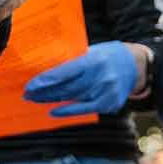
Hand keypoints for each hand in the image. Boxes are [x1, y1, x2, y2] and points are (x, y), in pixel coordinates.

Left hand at [24, 41, 140, 115]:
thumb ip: (74, 61)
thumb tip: (47, 70)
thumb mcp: (92, 51)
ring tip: (36, 100)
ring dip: (52, 100)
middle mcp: (101, 77)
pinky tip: (53, 111)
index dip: (46, 80)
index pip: (65, 72)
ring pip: (73, 98)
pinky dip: (68, 111)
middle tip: (27, 94)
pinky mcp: (109, 103)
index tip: (30, 85)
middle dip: (45, 92)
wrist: (135, 65)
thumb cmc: (107, 56)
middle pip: (67, 87)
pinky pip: (84, 109)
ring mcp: (106, 92)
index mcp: (94, 60)